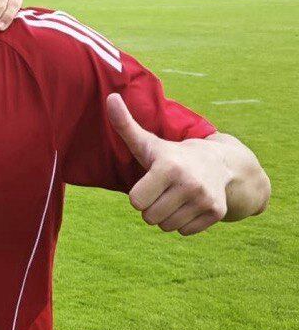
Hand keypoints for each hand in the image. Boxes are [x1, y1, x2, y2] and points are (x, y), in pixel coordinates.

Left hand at [107, 94, 230, 234]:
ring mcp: (205, 198)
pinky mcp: (217, 212)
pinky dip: (184, 222)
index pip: (136, 202)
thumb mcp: (148, 142)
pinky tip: (190, 204)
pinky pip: (184, 232)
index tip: (150, 182)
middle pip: (149, 217)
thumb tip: (110, 97)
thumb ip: (125, 125)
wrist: (219, 163)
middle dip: (152, 207)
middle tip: (164, 190)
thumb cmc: (172, 155)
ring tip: (176, 196)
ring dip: (167, 215)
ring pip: (166, 226)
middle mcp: (189, 183)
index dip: (139, 194)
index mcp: (168, 167)